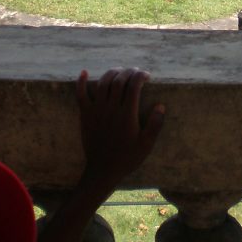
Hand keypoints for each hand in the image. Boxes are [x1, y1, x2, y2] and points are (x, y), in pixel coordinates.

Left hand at [76, 68, 164, 194]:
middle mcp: (111, 109)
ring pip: (102, 84)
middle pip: (118, 81)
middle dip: (128, 72)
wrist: (102, 171)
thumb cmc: (127, 158)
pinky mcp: (85, 115)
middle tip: (135, 71)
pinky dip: (81, 82)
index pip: (134, 86)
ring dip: (111, 73)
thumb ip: (155, 125)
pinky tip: (84, 72)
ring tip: (120, 71)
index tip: (146, 75)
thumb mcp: (146, 145)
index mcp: (127, 114)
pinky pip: (81, 95)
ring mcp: (96, 111)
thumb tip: (161, 106)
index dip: (140, 76)